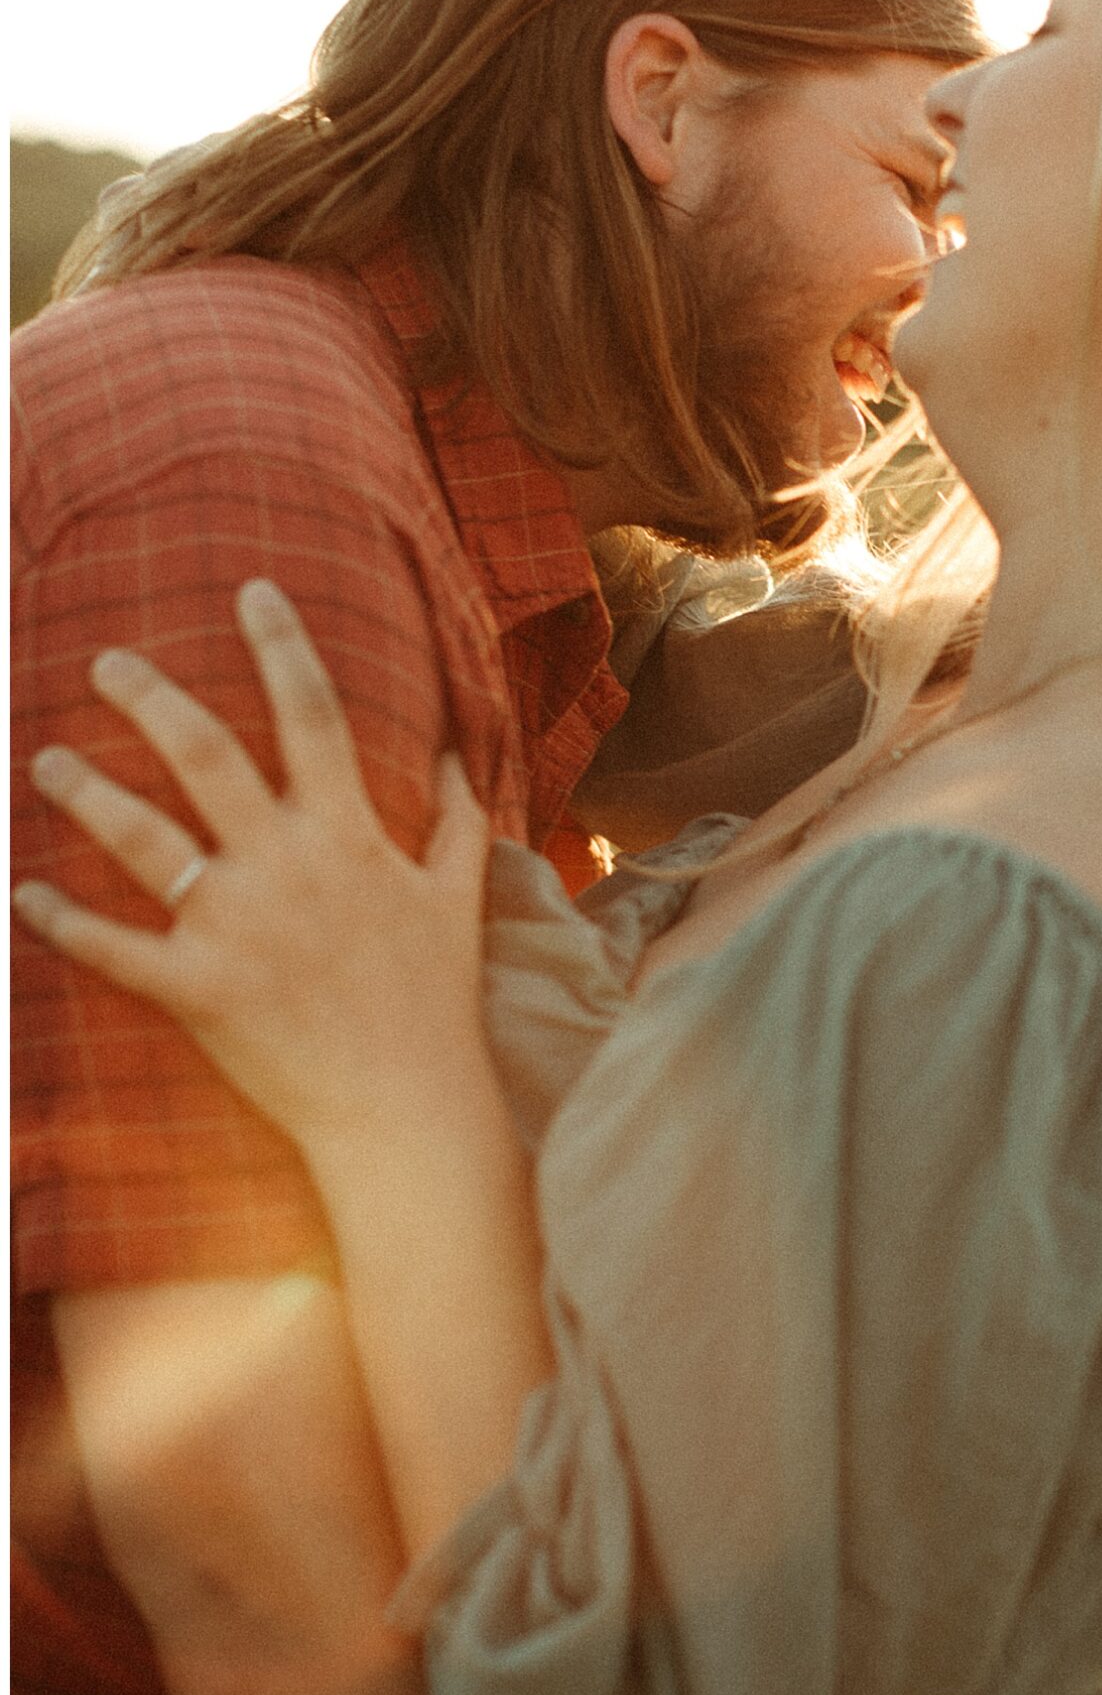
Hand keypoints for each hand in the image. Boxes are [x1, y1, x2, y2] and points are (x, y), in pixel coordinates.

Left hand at [14, 579, 492, 1162]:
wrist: (407, 1104)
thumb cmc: (434, 1000)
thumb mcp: (460, 898)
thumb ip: (459, 820)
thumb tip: (463, 754)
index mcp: (348, 836)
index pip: (315, 715)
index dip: (282, 644)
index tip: (252, 590)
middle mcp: (287, 867)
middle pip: (206, 755)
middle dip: (149, 697)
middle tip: (105, 659)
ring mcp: (237, 928)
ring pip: (144, 837)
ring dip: (85, 792)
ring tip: (44, 757)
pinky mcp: (197, 990)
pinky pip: (112, 947)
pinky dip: (60, 921)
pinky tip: (21, 893)